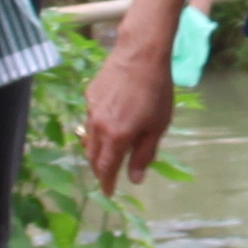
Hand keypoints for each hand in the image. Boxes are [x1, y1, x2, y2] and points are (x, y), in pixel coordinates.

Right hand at [82, 30, 176, 192]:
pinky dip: (97, 129)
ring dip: (97, 150)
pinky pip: (91, 119)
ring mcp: (91, 109)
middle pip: (93, 156)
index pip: (106, 168)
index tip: (109, 192)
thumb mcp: (158, 126)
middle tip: (108, 177)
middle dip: (100, 170)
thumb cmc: (156, 91)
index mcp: (116, 137)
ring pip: (89, 138)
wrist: (141, 54)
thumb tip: (135, 178)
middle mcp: (98, 126)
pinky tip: (109, 124)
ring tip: (108, 154)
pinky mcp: (90, 95)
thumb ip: (144, 154)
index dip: (107, 183)